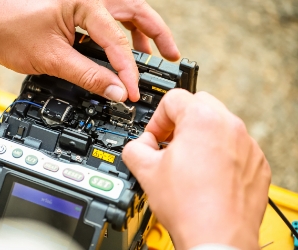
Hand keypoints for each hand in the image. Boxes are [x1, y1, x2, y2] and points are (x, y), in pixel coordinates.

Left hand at [0, 0, 178, 101]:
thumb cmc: (8, 29)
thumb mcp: (52, 58)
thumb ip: (88, 75)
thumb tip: (115, 91)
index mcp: (84, 2)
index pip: (117, 41)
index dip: (128, 71)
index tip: (134, 93)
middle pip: (136, 11)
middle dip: (156, 34)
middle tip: (172, 55)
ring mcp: (82, 2)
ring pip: (124, 13)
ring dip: (141, 33)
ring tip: (153, 54)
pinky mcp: (76, 10)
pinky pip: (107, 20)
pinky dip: (120, 34)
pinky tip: (122, 49)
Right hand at [122, 89, 270, 249]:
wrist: (216, 238)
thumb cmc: (189, 207)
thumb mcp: (146, 172)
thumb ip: (134, 148)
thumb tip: (137, 147)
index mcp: (202, 120)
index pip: (173, 99)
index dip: (157, 118)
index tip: (154, 137)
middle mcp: (230, 127)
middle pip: (199, 105)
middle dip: (180, 121)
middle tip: (169, 144)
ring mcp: (248, 145)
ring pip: (219, 125)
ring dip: (201, 136)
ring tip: (188, 162)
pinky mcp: (257, 164)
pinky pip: (236, 147)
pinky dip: (221, 154)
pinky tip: (207, 176)